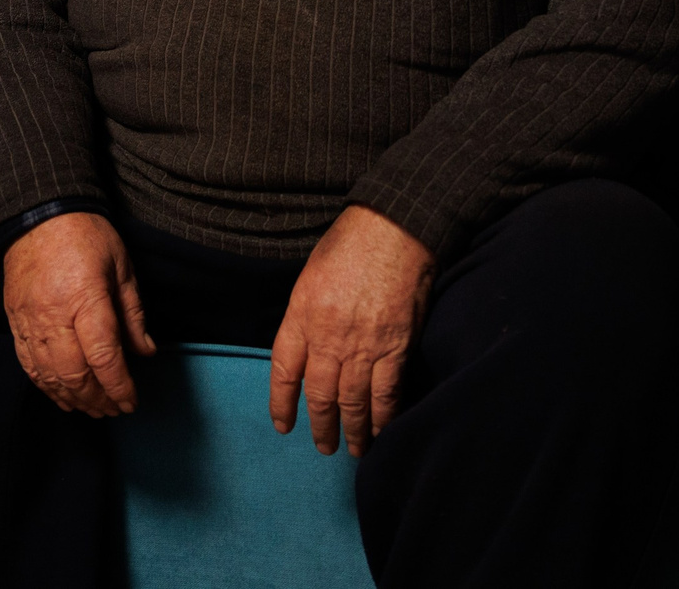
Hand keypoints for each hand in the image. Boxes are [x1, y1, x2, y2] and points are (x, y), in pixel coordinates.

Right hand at [2, 212, 155, 417]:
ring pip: (49, 375)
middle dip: (97, 398)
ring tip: (93, 409)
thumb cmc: (85, 235)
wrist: (36, 214)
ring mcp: (30, 321)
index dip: (119, 386)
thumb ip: (133, 313)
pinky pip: (28, 365)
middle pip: (75, 373)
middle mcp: (53, 316)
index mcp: (85, 298)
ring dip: (73, 399)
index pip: (103, 356)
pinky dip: (46, 386)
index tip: (131, 401)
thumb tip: (146, 352)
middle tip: (115, 409)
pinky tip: (62, 397)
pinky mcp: (15, 323)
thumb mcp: (121, 266)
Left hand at [270, 206, 434, 457]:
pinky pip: (386, 393)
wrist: (394, 229)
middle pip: (320, 394)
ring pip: (352, 402)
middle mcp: (328, 337)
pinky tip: (381, 431)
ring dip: (352, 431)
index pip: (285, 371)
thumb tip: (308, 349)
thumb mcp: (310, 276)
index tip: (284, 425)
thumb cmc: (350, 243)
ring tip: (353, 449)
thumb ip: (306, 316)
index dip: (282, 403)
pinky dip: (383, 417)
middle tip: (323, 446)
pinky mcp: (396, 347)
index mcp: (301, 315)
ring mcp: (363, 345)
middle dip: (321, 426)